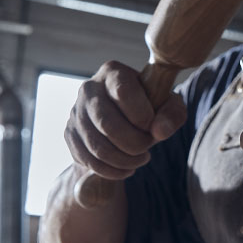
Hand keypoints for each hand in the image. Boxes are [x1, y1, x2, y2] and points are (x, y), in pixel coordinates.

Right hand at [65, 60, 186, 178]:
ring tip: (141, 158)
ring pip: (97, 145)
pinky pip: (88, 159)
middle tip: (148, 147)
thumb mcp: (169, 105)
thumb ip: (172, 114)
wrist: (126, 117)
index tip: (151, 126)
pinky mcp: (70, 134)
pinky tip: (127, 168)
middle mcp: (89, 88)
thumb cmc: (151, 107)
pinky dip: (111, 170)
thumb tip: (159, 131)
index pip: (123, 92)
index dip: (141, 115)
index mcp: (113, 72)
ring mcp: (76, 111)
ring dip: (124, 160)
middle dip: (134, 143)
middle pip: (107, 123)